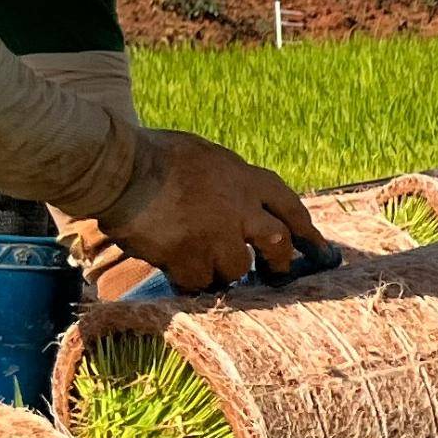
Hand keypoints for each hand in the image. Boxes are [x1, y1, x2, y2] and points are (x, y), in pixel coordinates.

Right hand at [89, 130, 324, 291]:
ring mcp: (216, 236)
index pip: (289, 205)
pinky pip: (199, 282)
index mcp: (244, 178)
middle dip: (277, 262)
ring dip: (221, 270)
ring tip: (201, 262)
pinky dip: (189, 280)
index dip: (306, 229)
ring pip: (236, 269)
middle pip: (276, 244)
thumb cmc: (152, 155)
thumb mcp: (204, 156)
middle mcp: (239, 208)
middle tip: (272, 272)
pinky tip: (176, 270)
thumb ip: (228, 179)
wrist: (118, 169)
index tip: (318, 247)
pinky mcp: (189, 258)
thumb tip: (242, 200)